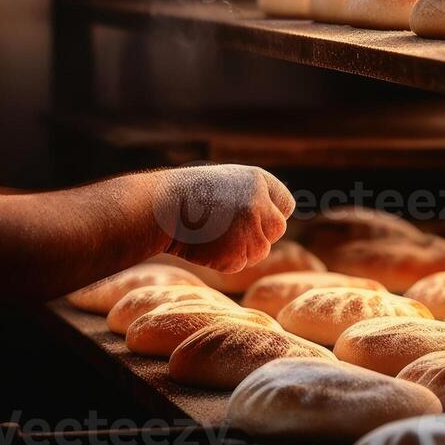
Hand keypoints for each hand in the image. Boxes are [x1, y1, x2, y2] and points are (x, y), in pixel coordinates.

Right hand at [150, 164, 294, 273]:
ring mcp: (249, 228)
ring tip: (211, 234)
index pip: (286, 205)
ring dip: (239, 250)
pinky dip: (221, 261)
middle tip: (228, 229)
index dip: (270, 214)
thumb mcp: (226, 183)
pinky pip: (237, 264)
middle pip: (277, 230)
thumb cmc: (187, 194)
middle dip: (258, 235)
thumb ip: (252, 197)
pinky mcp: (236, 251)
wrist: (158, 207)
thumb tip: (274, 220)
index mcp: (258, 180)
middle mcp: (259, 202)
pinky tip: (203, 244)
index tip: (253, 217)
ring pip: (259, 252)